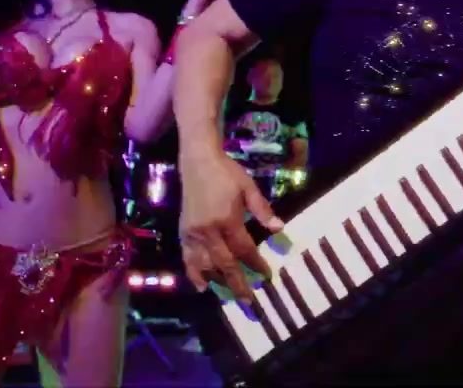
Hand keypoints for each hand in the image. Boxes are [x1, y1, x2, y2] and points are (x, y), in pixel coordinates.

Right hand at [179, 152, 283, 301]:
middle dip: (238, 283)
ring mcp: (193, 233)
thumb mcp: (249, 188)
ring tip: (229, 296)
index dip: (256, 264)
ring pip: (205, 265)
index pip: (244, 249)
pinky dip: (194, 273)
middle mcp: (208, 231)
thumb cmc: (227, 173)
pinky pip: (188, 258)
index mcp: (227, 219)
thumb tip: (279, 229)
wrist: (198, 161)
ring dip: (218, 282)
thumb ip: (263, 210)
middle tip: (249, 301)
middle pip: (225, 264)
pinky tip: (201, 286)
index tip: (267, 276)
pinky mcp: (183, 232)